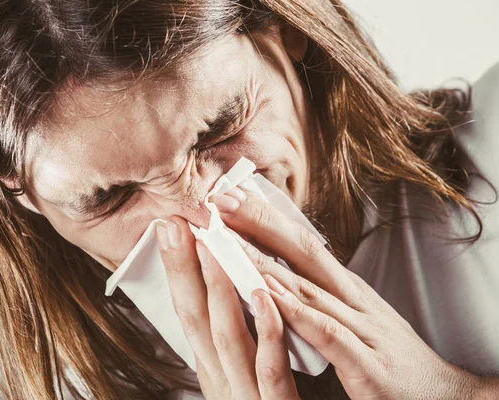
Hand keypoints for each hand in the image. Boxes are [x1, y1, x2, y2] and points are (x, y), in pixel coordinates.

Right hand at [156, 216, 300, 399]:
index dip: (178, 270)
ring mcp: (245, 395)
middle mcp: (221, 379)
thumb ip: (231, 338)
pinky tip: (264, 296)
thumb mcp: (239, 373)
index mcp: (213, 366)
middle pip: (195, 318)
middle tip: (175, 225)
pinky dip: (265, 329)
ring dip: (218, 287)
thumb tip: (220, 291)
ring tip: (211, 245)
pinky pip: (269, 368)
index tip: (171, 229)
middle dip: (183, 270)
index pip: (188, 311)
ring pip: (226, 336)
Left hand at [209, 187, 481, 399]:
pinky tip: (267, 295)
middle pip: (299, 251)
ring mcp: (360, 327)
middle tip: (220, 200)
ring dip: (263, 261)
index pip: (299, 243)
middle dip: (258, 222)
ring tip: (227, 239)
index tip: (230, 197)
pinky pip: (326, 332)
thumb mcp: (354, 315)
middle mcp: (350, 298)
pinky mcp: (367, 363)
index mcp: (344, 288)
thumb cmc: (389, 355)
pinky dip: (296, 312)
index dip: (264, 218)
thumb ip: (319, 294)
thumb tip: (277, 271)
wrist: (444, 395)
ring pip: (305, 286)